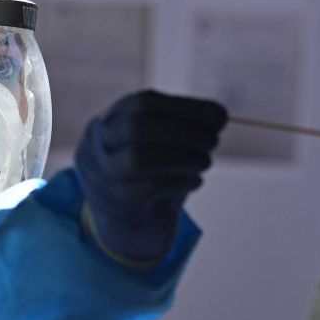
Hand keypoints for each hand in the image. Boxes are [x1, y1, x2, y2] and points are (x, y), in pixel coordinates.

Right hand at [74, 90, 227, 263]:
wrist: (127, 217)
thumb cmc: (150, 169)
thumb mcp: (163, 141)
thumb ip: (188, 125)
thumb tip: (218, 115)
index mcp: (113, 117)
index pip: (145, 103)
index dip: (185, 108)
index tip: (219, 116)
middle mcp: (100, 141)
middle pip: (137, 127)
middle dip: (183, 132)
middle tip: (213, 142)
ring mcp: (102, 172)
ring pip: (138, 158)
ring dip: (181, 158)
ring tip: (205, 162)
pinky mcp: (113, 201)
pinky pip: (145, 190)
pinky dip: (178, 182)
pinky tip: (196, 181)